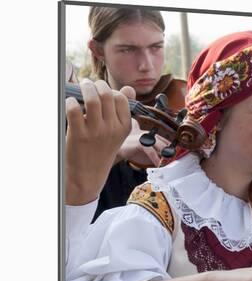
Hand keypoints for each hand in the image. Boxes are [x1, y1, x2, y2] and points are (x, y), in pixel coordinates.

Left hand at [65, 79, 134, 204]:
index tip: (102, 90)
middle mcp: (112, 129)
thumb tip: (129, 89)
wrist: (89, 174)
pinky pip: (74, 109)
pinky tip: (70, 103)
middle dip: (96, 85)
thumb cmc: (102, 148)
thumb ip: (123, 110)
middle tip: (89, 84)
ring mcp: (96, 132)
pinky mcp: (79, 134)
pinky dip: (70, 102)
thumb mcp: (118, 132)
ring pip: (92, 99)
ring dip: (85, 88)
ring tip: (80, 87)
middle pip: (107, 95)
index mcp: (124, 127)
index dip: (110, 90)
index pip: (121, 99)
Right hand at [116, 119, 170, 167]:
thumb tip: (164, 161)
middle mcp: (149, 135)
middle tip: (174, 160)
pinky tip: (158, 164)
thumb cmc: (131, 150)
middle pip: (164, 143)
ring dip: (165, 154)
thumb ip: (154, 154)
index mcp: (151, 136)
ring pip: (159, 146)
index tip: (177, 155)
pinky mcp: (139, 143)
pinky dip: (155, 158)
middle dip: (170, 152)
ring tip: (169, 162)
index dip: (171, 148)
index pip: (165, 141)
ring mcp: (144, 138)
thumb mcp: (145, 152)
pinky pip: (151, 151)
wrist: (118, 149)